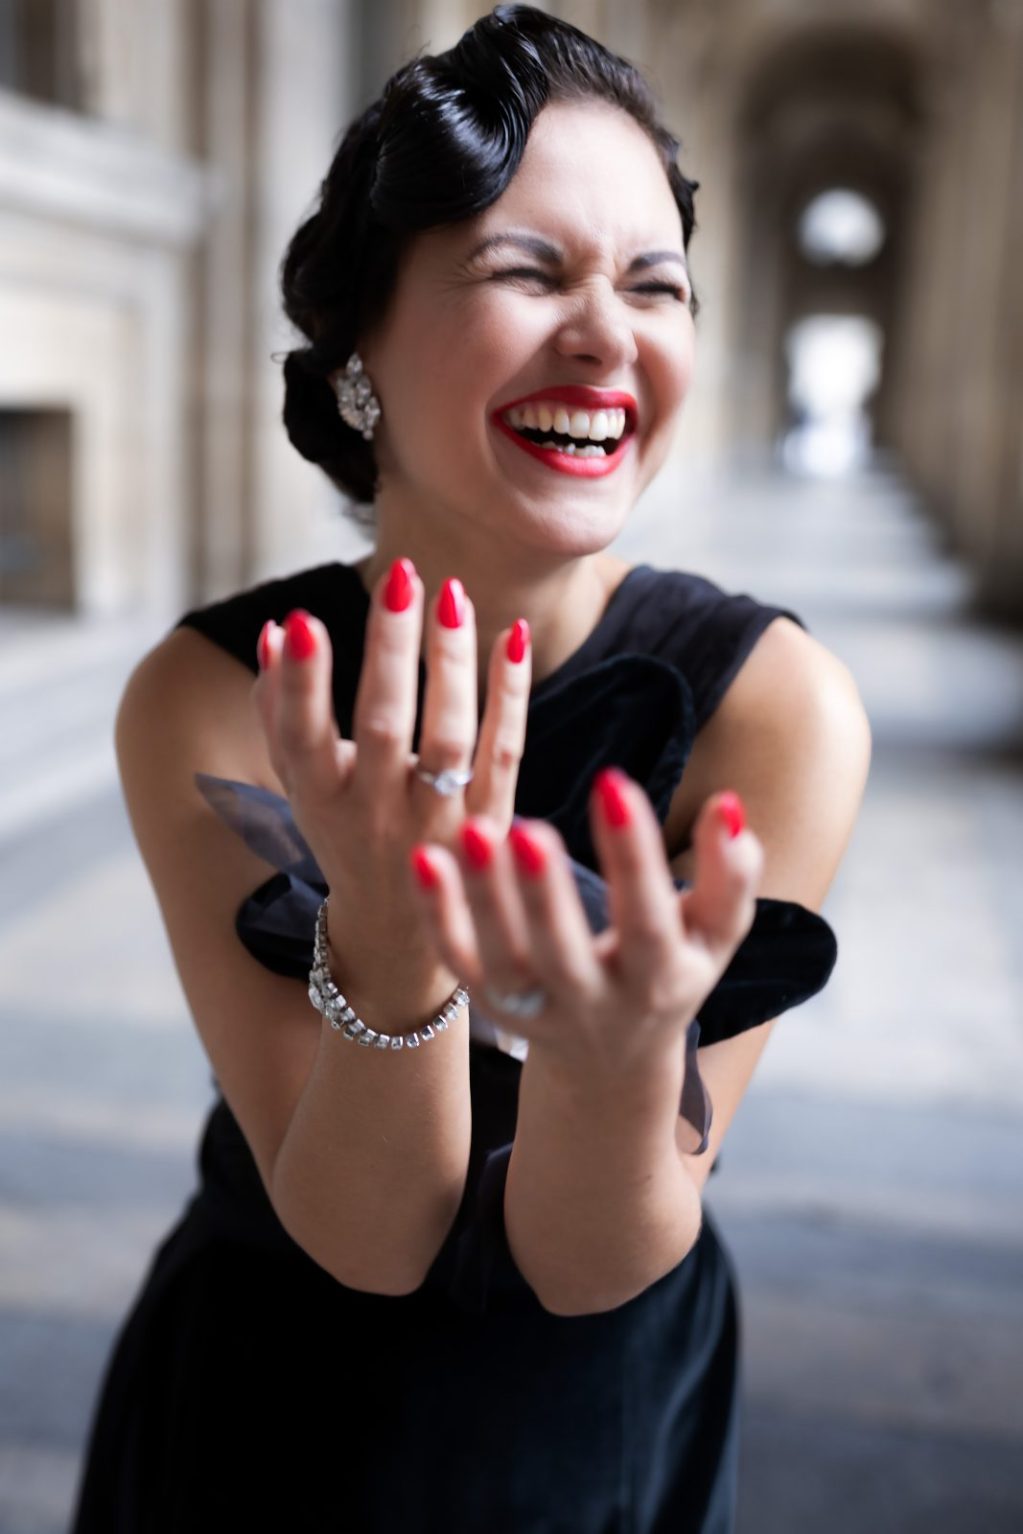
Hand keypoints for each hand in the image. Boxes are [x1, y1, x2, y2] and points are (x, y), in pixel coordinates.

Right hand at [251, 558, 531, 992]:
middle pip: (385, 727)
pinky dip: (511, 694)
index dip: (301, 683)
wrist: (399, 935)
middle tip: (400, 575)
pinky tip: (513, 635)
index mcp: (321, 801)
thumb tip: (277, 629)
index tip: (305, 618)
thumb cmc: (341, 833)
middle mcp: (378, 815)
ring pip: (450, 738)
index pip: (304, 738)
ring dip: (453, 663)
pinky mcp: (492, 822)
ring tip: (453, 593)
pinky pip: (506, 751)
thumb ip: (281, 710)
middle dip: (390, 650)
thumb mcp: (300, 784)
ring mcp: (440, 823)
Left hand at [408, 773, 764, 1075]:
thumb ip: (729, 876)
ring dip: (483, 899)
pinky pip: (458, 961)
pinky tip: (425, 857)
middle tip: (528, 827)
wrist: (610, 1060)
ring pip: (502, 961)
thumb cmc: (668, 969)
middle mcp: (595, 1004)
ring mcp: (535, 1010)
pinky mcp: (489, 1004)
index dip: (633, 856)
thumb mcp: (713, 936)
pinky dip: (438, 916)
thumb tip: (727, 805)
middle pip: (564, 956)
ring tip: (474, 829)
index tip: (612, 781)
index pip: (648, 920)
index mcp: (659, 980)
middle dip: (545, 895)